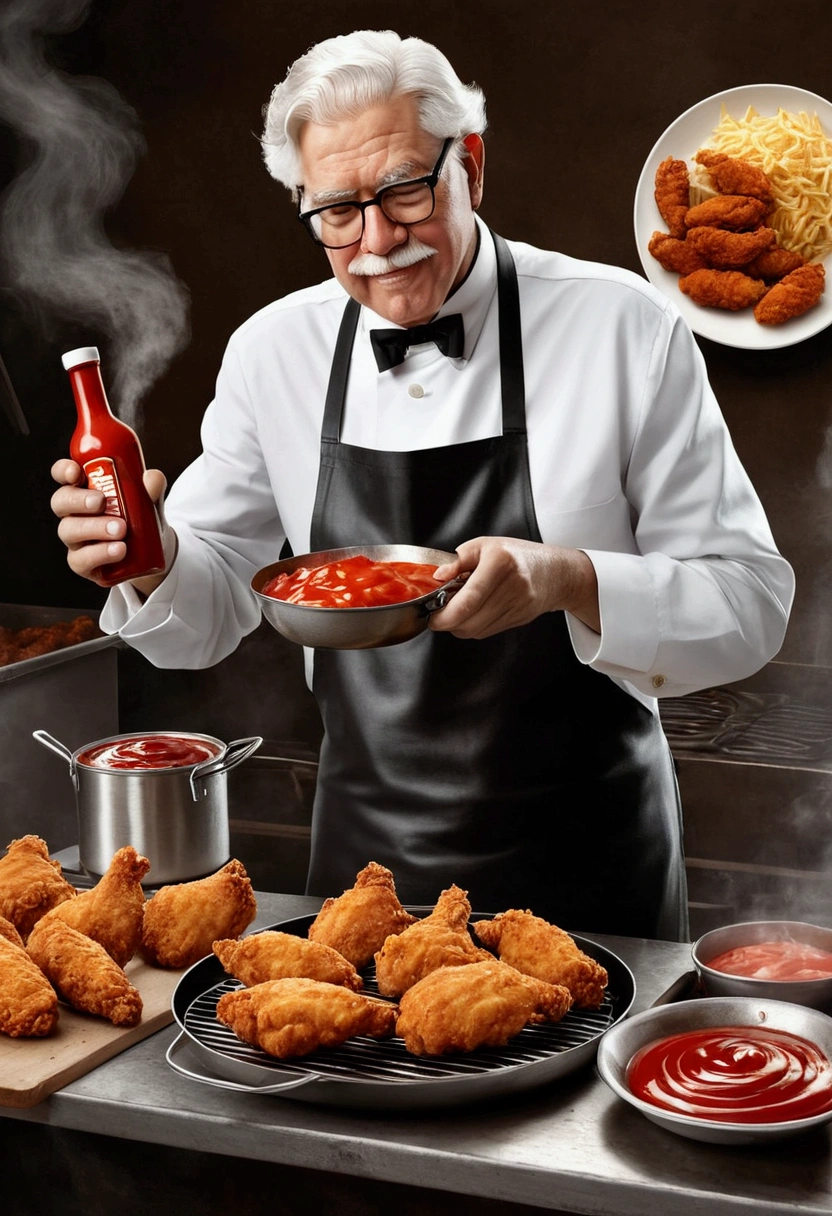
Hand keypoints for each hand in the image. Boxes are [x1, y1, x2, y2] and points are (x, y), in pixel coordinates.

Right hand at [50, 460, 175, 592]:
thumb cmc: (142, 521)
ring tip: (121, 529)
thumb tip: (151, 478)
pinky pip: (80, 560)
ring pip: (68, 530)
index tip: (75, 472)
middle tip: (100, 502)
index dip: (63, 471)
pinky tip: (119, 550)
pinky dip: (99, 553)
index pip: (64, 476)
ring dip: (93, 528)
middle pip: (60, 502)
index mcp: (85, 490)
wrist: (151, 556)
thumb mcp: (151, 503)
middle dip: (78, 500)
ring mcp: (75, 540)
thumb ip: (152, 489)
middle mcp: (74, 513)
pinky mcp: (82, 563)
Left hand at [428, 537, 599, 638]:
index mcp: (500, 562)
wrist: (554, 572)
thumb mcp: (484, 546)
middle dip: (447, 622)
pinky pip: (486, 632)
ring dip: (459, 625)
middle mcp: (511, 586)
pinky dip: (473, 626)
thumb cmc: (516, 555)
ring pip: (476, 631)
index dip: (444, 614)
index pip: (468, 600)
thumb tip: (437, 576)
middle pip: (469, 622)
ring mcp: (518, 606)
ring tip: (457, 609)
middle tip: (439, 612)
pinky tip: (474, 612)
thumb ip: (457, 560)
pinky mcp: (519, 620)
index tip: (431, 615)